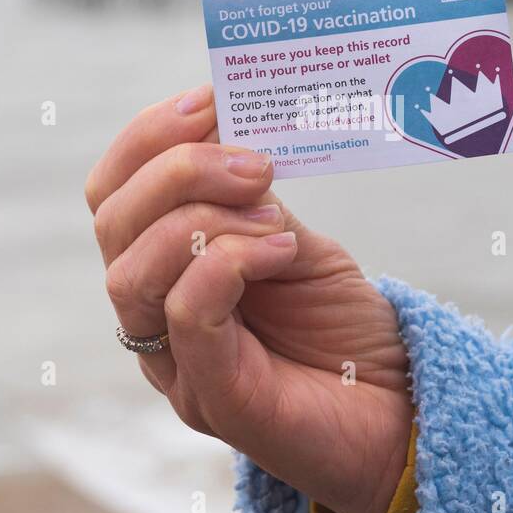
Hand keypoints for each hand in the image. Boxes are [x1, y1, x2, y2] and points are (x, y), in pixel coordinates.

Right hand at [85, 84, 412, 512]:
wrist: (402, 413)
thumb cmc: (346, 332)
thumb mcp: (295, 244)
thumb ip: (251, 200)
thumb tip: (229, 130)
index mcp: (163, 272)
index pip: (112, 194)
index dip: (148, 137)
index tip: (211, 99)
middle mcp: (154, 320)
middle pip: (110, 223)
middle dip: (177, 168)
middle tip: (254, 161)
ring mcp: (177, 364)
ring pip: (129, 272)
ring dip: (200, 216)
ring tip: (272, 208)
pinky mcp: (216, 398)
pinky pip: (186, 315)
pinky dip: (229, 262)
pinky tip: (284, 248)